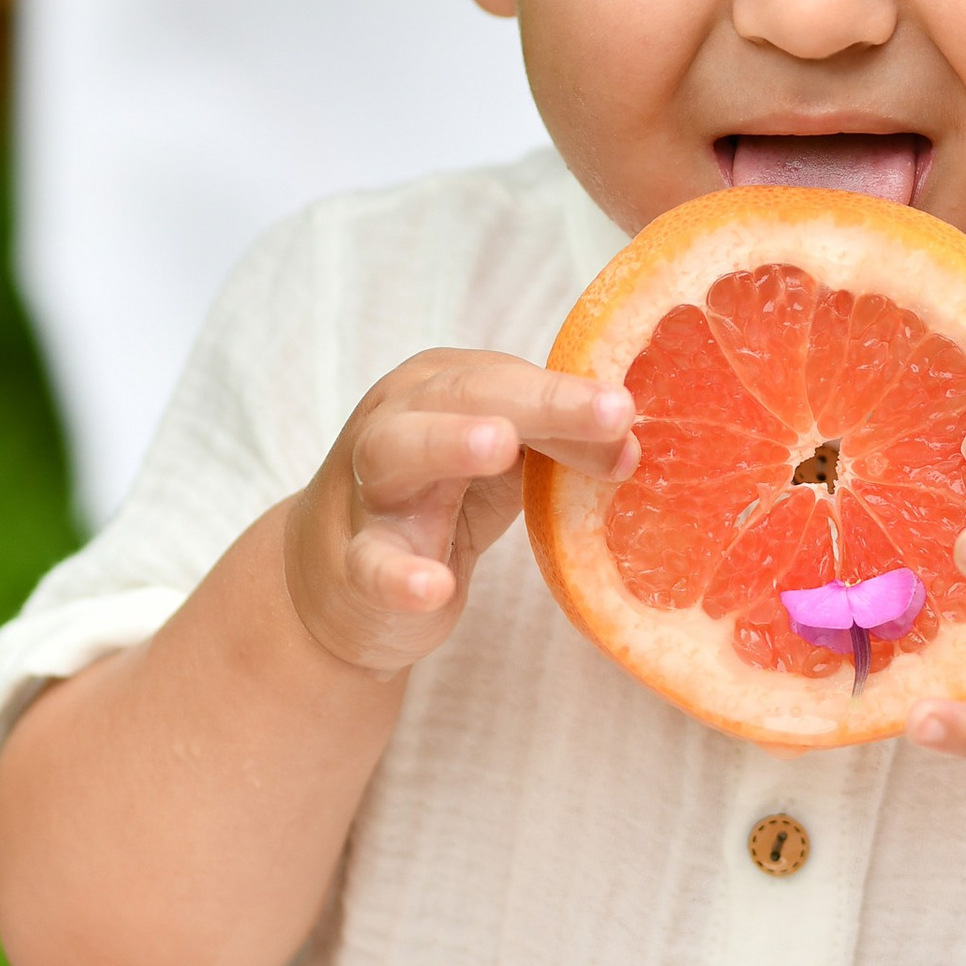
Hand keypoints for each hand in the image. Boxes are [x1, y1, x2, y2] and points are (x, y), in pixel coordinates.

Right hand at [283, 352, 636, 676]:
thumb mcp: (501, 463)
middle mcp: (397, 421)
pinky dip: (400, 574)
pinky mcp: (354, 563)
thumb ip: (560, 446)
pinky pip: (372, 563)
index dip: (572, 395)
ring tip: (500, 445)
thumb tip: (630, 443)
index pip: (510, 378)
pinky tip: (432, 586)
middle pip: (462, 394)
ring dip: (448, 441)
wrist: (335, 582)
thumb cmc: (435, 498)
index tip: (630, 413)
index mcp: (438, 387)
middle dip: (539, 400)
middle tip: (610, 411)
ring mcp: (368, 491)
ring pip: (396, 450)